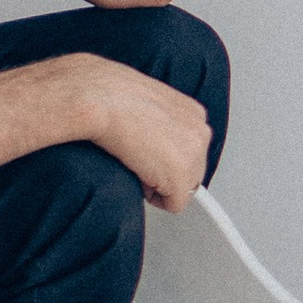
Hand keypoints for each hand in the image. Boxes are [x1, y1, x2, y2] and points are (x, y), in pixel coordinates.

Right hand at [65, 56, 210, 210]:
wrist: (102, 99)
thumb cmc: (112, 98)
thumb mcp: (148, 104)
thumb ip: (164, 124)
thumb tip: (159, 142)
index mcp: (194, 113)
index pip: (190, 151)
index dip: (165, 157)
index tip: (148, 151)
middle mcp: (200, 132)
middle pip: (192, 173)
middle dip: (166, 174)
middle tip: (139, 158)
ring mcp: (193, 155)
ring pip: (183, 190)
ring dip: (160, 184)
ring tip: (137, 161)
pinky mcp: (180, 177)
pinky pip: (173, 205)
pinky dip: (154, 198)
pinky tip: (137, 172)